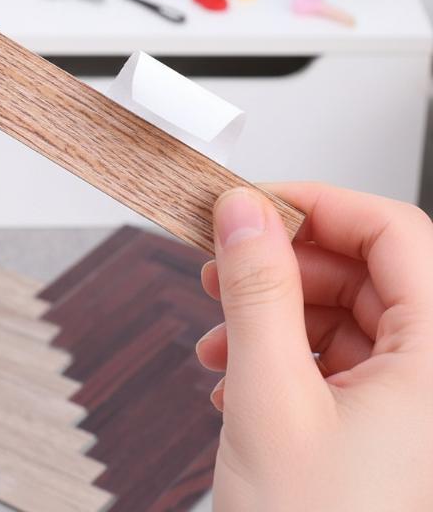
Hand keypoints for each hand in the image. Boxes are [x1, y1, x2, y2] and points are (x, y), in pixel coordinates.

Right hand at [197, 183, 432, 510]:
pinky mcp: (385, 428)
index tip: (254, 202)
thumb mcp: (271, 398)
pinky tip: (237, 373)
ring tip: (219, 331)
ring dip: (274, 312)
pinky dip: (282, 353)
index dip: (319, 204)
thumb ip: (256, 289)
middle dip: (284, 262)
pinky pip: (336, 359)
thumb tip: (242, 210)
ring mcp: (415, 404)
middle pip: (366, 270)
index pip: (395, 231)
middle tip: (222, 263)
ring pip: (346, 315)